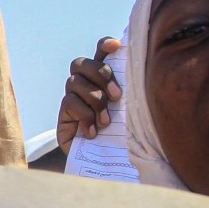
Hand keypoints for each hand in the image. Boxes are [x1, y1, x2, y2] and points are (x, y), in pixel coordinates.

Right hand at [57, 36, 121, 151]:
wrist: (106, 162)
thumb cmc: (124, 135)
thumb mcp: (132, 112)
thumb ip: (132, 94)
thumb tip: (145, 75)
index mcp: (103, 78)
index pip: (99, 52)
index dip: (104, 45)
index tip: (117, 46)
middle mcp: (84, 83)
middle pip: (81, 63)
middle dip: (100, 75)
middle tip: (117, 97)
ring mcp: (71, 97)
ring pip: (75, 83)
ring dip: (95, 100)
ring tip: (106, 122)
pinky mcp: (63, 114)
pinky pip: (70, 103)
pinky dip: (85, 117)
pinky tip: (93, 132)